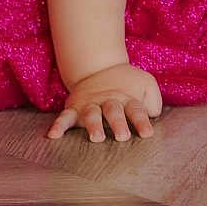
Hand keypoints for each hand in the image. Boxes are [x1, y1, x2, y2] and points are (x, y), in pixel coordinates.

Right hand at [47, 62, 162, 141]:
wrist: (99, 67)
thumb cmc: (127, 84)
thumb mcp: (146, 85)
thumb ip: (153, 101)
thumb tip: (153, 115)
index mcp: (127, 98)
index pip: (136, 109)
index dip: (142, 121)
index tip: (147, 134)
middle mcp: (109, 101)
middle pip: (114, 111)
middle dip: (118, 123)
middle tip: (122, 137)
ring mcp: (90, 105)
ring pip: (91, 115)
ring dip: (94, 126)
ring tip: (97, 138)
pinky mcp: (74, 108)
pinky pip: (65, 117)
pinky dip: (58, 125)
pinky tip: (53, 135)